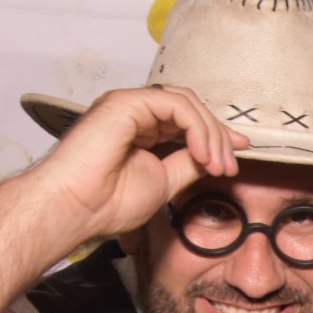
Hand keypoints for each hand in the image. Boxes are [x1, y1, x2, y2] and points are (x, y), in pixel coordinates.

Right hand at [24, 86, 246, 243]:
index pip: (187, 121)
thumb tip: (214, 155)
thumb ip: (188, 164)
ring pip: (186, 103)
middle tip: (229, 167)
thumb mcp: (165, 181)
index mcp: (142, 130)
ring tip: (217, 165)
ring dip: (210, 133)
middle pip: (191, 108)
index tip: (236, 159)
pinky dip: (197, 128)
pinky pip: (175, 104)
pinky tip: (202, 154)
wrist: (76, 209)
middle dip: (218, 136)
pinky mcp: (126, 103)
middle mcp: (135, 114)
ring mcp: (129, 106)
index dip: (216, 136)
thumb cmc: (108, 203)